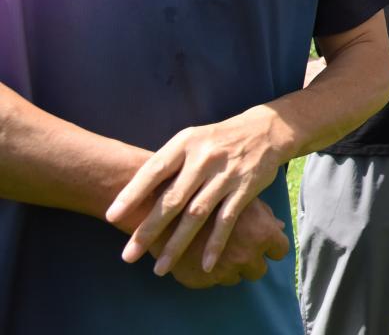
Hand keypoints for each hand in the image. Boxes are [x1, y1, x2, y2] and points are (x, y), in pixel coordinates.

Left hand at [106, 108, 287, 276]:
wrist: (265, 131)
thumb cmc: (216, 141)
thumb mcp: (190, 140)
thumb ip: (167, 165)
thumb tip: (130, 196)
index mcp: (185, 144)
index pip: (153, 170)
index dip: (132, 194)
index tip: (112, 217)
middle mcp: (204, 159)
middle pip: (172, 199)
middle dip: (149, 229)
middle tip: (128, 255)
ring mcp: (226, 175)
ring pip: (197, 214)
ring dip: (177, 244)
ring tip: (159, 269)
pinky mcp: (246, 188)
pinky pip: (227, 220)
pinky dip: (216, 243)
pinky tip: (205, 264)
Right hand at [155, 197, 289, 288]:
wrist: (166, 206)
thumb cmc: (213, 196)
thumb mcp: (243, 197)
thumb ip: (264, 214)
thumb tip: (278, 226)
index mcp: (263, 234)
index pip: (280, 250)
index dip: (272, 247)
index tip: (264, 243)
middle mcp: (247, 255)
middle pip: (259, 270)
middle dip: (251, 260)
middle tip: (238, 247)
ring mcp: (224, 270)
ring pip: (236, 278)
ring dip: (229, 267)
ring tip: (216, 249)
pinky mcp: (201, 280)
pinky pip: (212, 282)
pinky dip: (209, 272)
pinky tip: (201, 255)